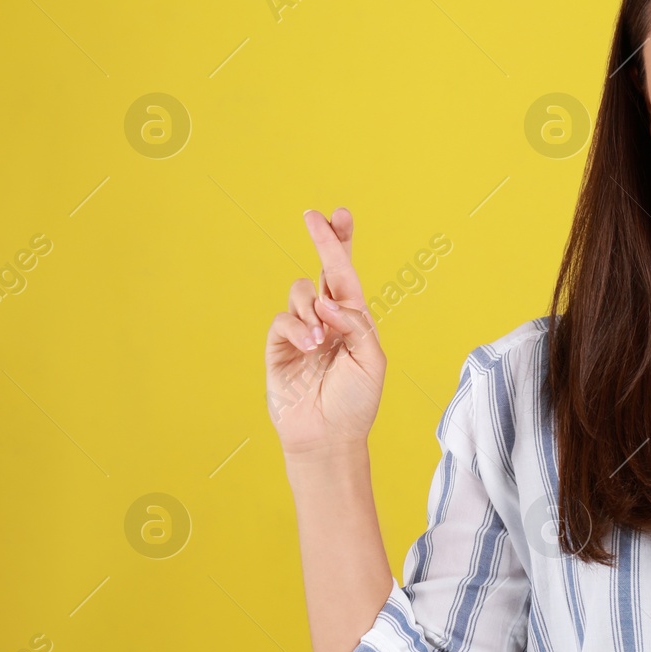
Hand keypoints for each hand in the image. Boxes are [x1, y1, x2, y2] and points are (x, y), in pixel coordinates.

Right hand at [264, 207, 386, 455]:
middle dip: (322, 241)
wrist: (328, 437)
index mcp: (354, 320)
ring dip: (312, 308)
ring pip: (300, 292)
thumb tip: (329, 300)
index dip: (343, 244)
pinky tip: (309, 345)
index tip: (340, 214)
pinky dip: (297, 327)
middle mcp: (328, 320)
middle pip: (323, 270)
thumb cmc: (356, 402)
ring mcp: (302, 331)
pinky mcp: (278, 346)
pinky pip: (282, 320)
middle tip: (314, 217)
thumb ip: (356, 324)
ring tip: (321, 339)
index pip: (348, 275)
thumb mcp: (371, 360)